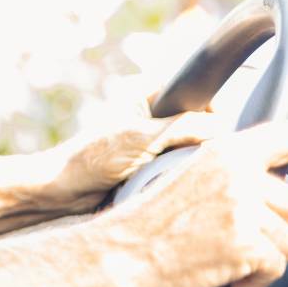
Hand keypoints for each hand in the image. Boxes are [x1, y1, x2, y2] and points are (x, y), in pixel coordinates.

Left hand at [45, 109, 224, 210]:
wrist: (63, 193)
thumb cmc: (91, 159)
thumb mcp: (140, 139)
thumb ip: (183, 128)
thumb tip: (225, 129)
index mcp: (145, 96)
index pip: (194, 93)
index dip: (210, 110)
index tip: (220, 129)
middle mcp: (152, 117)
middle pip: (198, 123)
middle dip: (205, 139)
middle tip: (207, 156)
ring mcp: (154, 144)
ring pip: (192, 148)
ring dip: (194, 161)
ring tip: (189, 173)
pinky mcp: (153, 168)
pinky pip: (181, 169)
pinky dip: (185, 176)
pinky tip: (184, 185)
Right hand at [93, 120, 287, 286]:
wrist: (118, 254)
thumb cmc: (145, 224)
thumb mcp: (189, 176)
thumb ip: (231, 172)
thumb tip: (272, 185)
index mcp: (224, 152)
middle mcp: (238, 175)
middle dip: (279, 231)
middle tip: (247, 241)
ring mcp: (243, 209)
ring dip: (266, 258)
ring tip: (231, 259)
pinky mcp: (244, 245)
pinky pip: (277, 268)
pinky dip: (257, 281)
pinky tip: (232, 278)